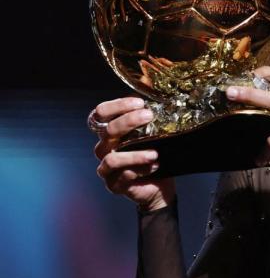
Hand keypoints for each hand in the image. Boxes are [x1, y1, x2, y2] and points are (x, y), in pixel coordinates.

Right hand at [91, 97, 175, 211]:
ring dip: (135, 154)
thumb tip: (157, 92)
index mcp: (110, 133)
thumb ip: (148, 116)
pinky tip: (155, 166)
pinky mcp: (114, 184)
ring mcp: (107, 168)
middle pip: (107, 131)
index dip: (116, 106)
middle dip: (128, 121)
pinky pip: (123, 176)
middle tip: (149, 116)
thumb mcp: (153, 133)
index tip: (139, 102)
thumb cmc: (154, 153)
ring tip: (155, 153)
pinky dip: (141, 170)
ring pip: (112, 158)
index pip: (101, 114)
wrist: (160, 184)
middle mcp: (105, 148)